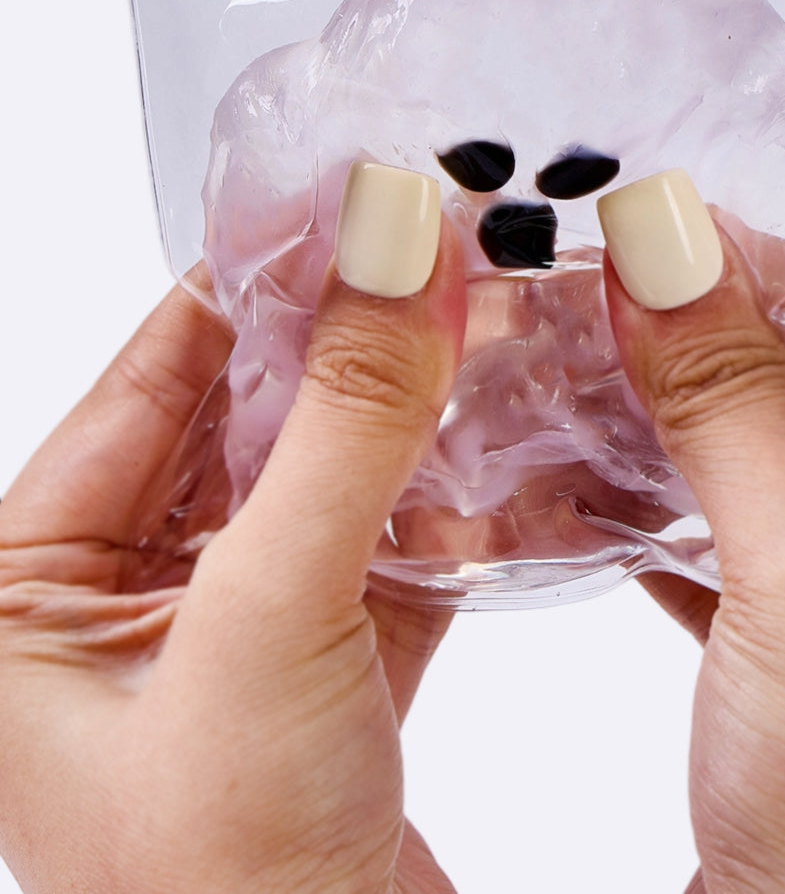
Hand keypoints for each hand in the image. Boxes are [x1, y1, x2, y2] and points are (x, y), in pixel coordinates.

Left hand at [0, 189, 465, 892]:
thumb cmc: (223, 884)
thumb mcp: (267, 623)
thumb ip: (342, 429)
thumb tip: (392, 252)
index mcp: (25, 588)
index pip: (148, 376)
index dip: (253, 281)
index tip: (347, 201)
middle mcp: (114, 601)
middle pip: (244, 418)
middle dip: (347, 347)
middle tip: (437, 257)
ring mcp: (224, 630)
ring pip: (321, 478)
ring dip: (403, 421)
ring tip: (480, 331)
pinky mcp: (314, 662)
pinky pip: (375, 545)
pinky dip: (438, 506)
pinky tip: (494, 457)